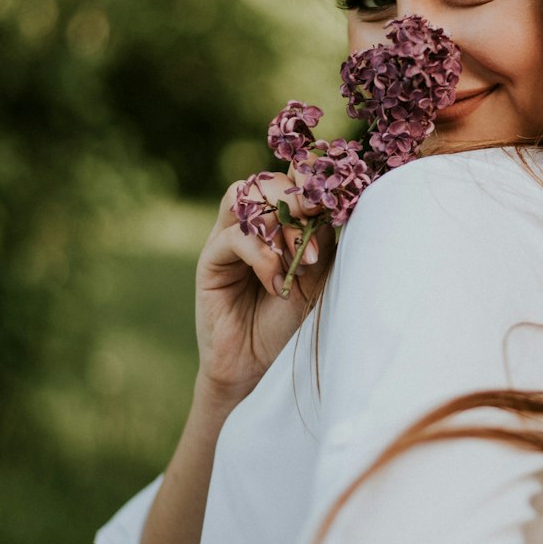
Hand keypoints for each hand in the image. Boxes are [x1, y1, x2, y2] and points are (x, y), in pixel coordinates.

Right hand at [194, 167, 335, 398]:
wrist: (258, 365)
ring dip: (275, 220)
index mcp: (280, 222)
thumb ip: (321, 241)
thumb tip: (329, 205)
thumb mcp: (317, 278)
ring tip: (297, 256)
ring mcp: (227, 239)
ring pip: (242, 195)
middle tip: (314, 219)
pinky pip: (233, 238)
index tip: (332, 195)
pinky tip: (277, 283)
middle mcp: (251, 224)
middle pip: (265, 181)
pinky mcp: (210, 261)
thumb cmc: (290, 321)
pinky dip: (262, 256)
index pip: (289, 180)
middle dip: (293, 197)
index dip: (308, 178)